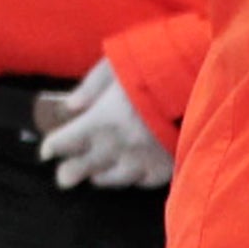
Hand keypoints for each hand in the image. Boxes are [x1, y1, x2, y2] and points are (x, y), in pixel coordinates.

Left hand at [35, 56, 169, 189]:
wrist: (201, 85)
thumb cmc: (155, 68)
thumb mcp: (115, 66)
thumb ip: (90, 87)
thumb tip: (70, 106)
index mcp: (100, 121)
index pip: (66, 141)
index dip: (53, 146)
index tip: (47, 152)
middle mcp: (117, 146)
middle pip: (85, 166)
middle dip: (70, 172)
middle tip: (63, 179)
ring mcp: (142, 161)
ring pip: (114, 179)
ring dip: (100, 178)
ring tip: (95, 178)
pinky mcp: (166, 168)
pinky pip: (144, 182)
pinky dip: (134, 180)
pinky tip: (131, 176)